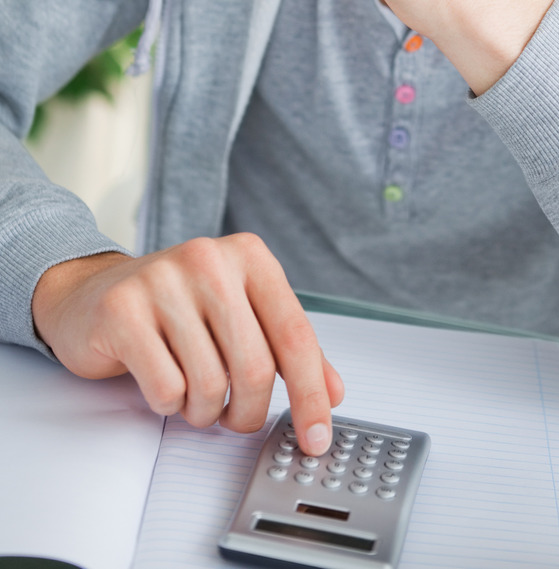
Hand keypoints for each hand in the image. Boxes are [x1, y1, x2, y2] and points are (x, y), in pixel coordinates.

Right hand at [31, 235, 343, 452]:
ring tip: (193, 394)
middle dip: (249, 413)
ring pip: (210, 385)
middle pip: (256, 368)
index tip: (317, 437)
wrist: (93, 294)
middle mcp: (209, 259)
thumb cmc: (177, 309)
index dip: (310, 394)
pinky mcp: (122, 310)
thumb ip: (288, 348)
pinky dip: (169, 405)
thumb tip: (331, 392)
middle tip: (237, 418)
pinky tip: (162, 382)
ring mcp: (162, 280)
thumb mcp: (240, 315)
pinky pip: (166, 390)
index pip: (296, 334)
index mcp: (249, 256)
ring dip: (205, 411)